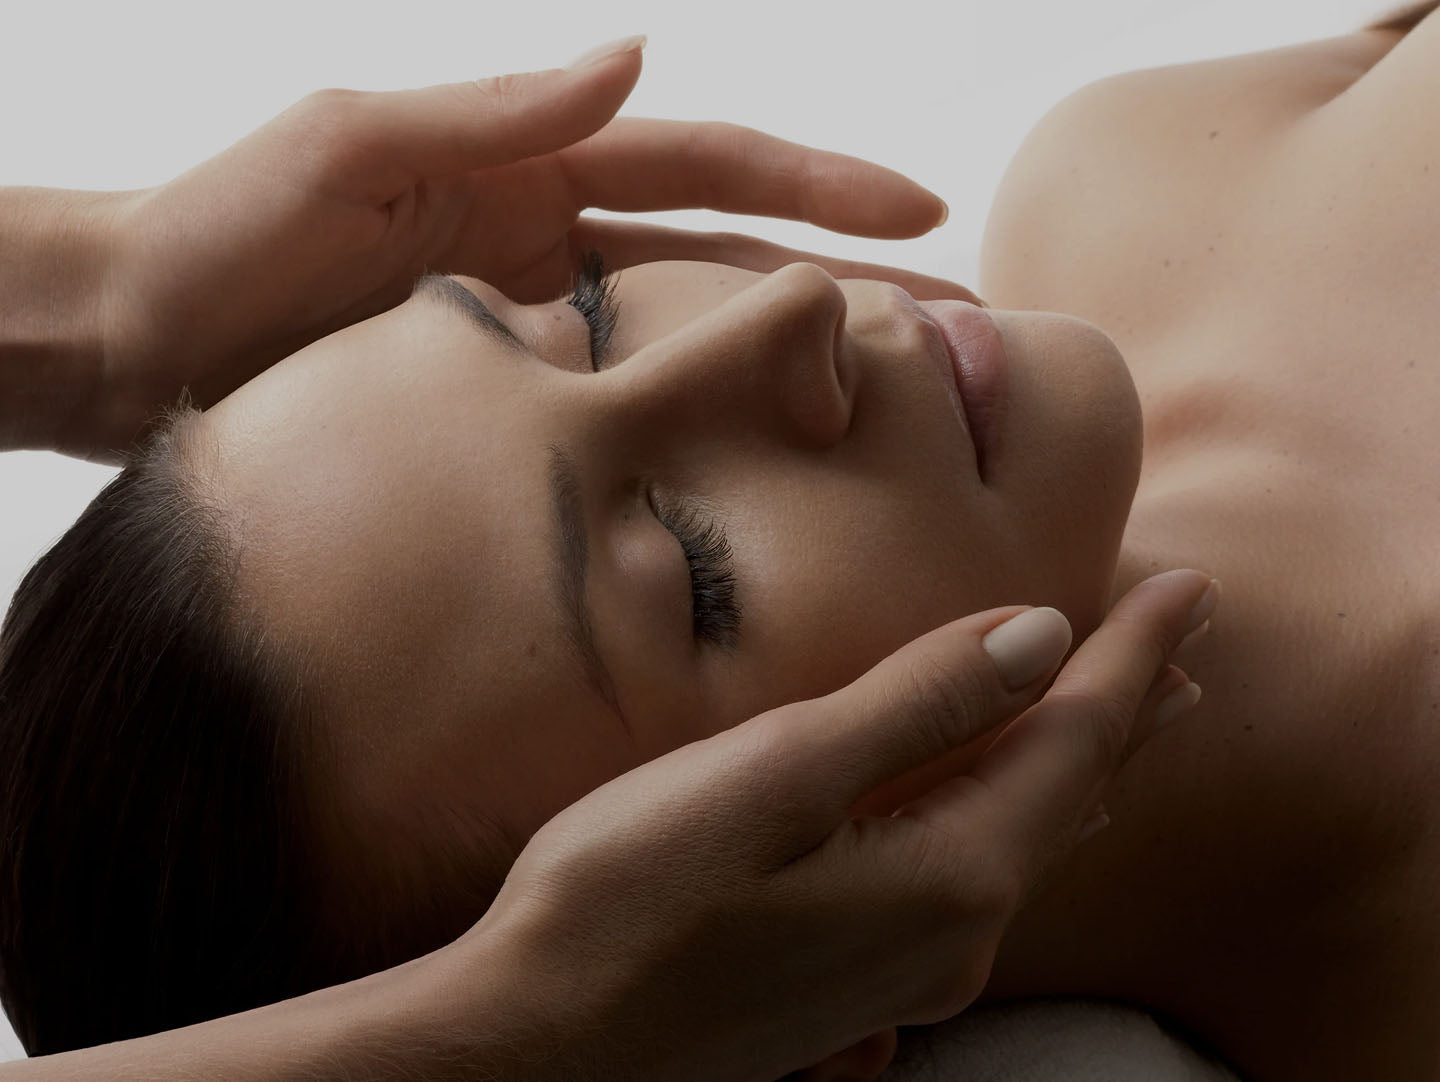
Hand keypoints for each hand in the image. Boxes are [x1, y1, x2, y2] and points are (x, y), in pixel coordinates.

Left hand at [90, 38, 961, 460]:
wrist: (132, 346)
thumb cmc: (219, 235)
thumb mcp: (351, 149)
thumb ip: (494, 112)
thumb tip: (635, 52)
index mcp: (530, 173)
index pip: (705, 166)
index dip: (817, 183)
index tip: (924, 209)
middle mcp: (550, 250)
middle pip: (729, 260)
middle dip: (844, 286)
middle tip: (958, 327)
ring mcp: (538, 337)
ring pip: (691, 345)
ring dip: (791, 367)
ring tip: (896, 408)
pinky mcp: (511, 412)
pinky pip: (625, 420)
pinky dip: (695, 439)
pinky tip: (755, 479)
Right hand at [435, 569, 1218, 1081]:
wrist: (539, 1049)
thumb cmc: (632, 899)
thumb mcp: (777, 777)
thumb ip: (915, 708)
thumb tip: (1041, 640)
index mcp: (949, 873)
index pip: (1076, 738)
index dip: (1132, 655)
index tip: (1189, 587)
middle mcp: (953, 935)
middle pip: (1068, 795)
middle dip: (1127, 709)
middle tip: (1184, 644)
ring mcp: (906, 971)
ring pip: (1026, 840)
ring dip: (1074, 762)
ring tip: (1120, 717)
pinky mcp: (856, 981)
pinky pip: (974, 877)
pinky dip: (1009, 813)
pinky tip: (1000, 811)